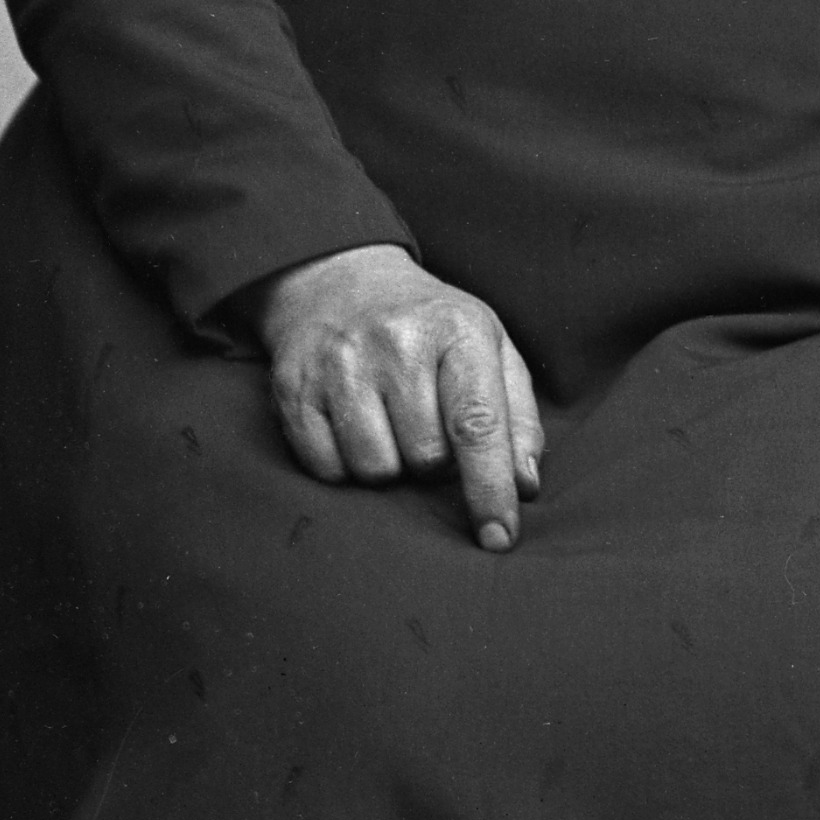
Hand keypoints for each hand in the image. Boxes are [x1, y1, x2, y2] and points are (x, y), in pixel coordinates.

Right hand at [256, 244, 545, 552]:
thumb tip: (525, 485)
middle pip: (425, 458)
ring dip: (389, 467)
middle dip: (434, 463)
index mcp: (459, 332)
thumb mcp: (490, 349)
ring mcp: (340, 364)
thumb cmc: (431, 328)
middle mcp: (397, 343)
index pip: (478, 423)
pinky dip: (345, 466)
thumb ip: (517, 417)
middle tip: (427, 424)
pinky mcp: (294, 389)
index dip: (490, 489)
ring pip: (374, 470)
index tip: (500, 538)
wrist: (341, 281)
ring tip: (390, 424)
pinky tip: (353, 426)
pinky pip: (326, 470)